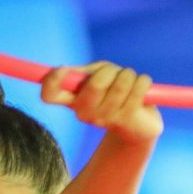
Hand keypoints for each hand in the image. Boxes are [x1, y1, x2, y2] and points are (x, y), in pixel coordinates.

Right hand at [41, 62, 161, 144]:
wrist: (139, 124)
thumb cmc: (114, 93)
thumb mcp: (97, 77)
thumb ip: (83, 72)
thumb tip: (62, 69)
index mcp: (73, 100)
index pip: (49, 94)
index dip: (52, 81)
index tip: (62, 69)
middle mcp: (84, 113)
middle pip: (96, 84)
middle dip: (110, 71)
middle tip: (115, 75)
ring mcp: (106, 118)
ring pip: (121, 83)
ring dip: (129, 76)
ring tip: (130, 83)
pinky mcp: (127, 120)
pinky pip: (138, 88)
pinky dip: (143, 82)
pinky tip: (141, 90)